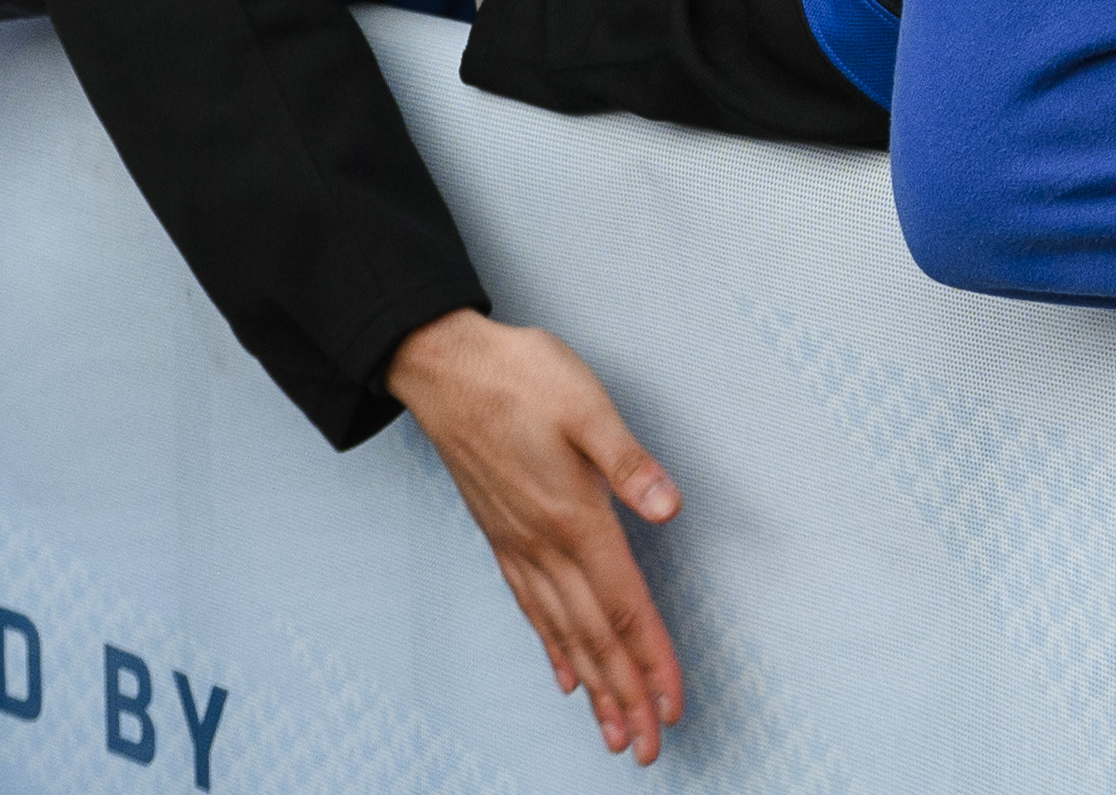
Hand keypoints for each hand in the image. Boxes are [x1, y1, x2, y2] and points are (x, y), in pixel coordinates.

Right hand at [389, 312, 688, 762]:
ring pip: (562, 633)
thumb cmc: (519, 376)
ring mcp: (518, 546)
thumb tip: (669, 507)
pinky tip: (565, 674)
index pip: (623, 605)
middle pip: (594, 636)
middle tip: (647, 748)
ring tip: (613, 732)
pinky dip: (552, 647)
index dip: (652, 659)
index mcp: (573, 517)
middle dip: (625, 697)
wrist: (443, 367)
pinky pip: (530, 607)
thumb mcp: (586, 403)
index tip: (671, 705)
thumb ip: (628, 461)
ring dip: (594, 686)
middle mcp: (544, 545)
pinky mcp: (501, 536)